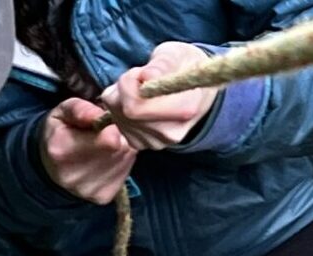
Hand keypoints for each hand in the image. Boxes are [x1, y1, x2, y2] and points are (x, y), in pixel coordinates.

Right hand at [40, 98, 136, 203]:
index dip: (113, 125)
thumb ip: (81, 109)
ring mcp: (90, 190)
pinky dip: (120, 163)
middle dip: (119, 136)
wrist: (50, 165)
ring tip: (105, 146)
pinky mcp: (103, 197)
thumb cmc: (59, 132)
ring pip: (125, 161)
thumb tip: (101, 115)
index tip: (107, 122)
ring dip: (121, 150)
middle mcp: (74, 176)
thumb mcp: (62, 112)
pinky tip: (106, 160)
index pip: (108, 139)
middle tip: (106, 133)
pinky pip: (125, 174)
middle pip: (121, 150)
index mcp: (61, 150)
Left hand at [98, 42, 218, 150]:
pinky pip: (118, 123)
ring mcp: (156, 142)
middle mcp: (171, 132)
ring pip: (118, 116)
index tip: (142, 72)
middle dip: (124, 88)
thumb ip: (162, 64)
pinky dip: (120, 108)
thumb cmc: (184, 66)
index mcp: (184, 110)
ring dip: (121, 96)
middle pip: (126, 112)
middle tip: (140, 77)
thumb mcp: (176, 55)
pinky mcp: (143, 144)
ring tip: (141, 89)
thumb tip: (147, 76)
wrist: (195, 90)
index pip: (137, 106)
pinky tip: (137, 101)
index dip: (130, 83)